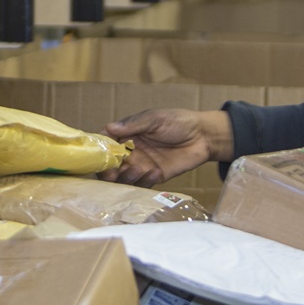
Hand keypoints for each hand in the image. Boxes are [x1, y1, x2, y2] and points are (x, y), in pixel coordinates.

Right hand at [97, 108, 233, 186]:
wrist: (204, 135)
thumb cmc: (178, 121)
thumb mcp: (155, 119)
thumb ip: (133, 125)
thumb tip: (109, 128)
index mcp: (128, 135)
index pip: (106, 144)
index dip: (100, 151)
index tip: (99, 157)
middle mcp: (131, 152)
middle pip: (110, 166)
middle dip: (108, 171)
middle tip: (112, 173)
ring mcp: (142, 165)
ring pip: (124, 178)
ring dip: (126, 177)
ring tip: (138, 169)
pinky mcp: (155, 177)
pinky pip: (143, 185)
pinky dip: (145, 181)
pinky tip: (155, 172)